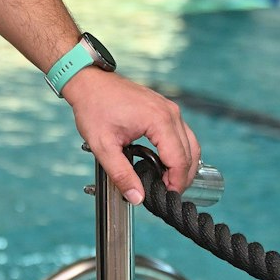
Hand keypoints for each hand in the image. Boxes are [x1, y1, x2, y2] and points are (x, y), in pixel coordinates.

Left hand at [61, 69, 199, 203]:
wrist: (89, 82)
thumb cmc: (94, 108)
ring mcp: (170, 108)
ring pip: (190, 143)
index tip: (166, 197)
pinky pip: (182, 134)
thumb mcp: (103, 146)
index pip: (180, 160)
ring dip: (183, 165)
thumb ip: (121, 174)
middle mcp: (170, 112)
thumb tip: (137, 197)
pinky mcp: (165, 108)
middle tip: (166, 193)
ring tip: (167, 182)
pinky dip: (179, 151)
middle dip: (182, 177)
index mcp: (159, 120)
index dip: (176, 183)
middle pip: (190, 153)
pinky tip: (165, 164)